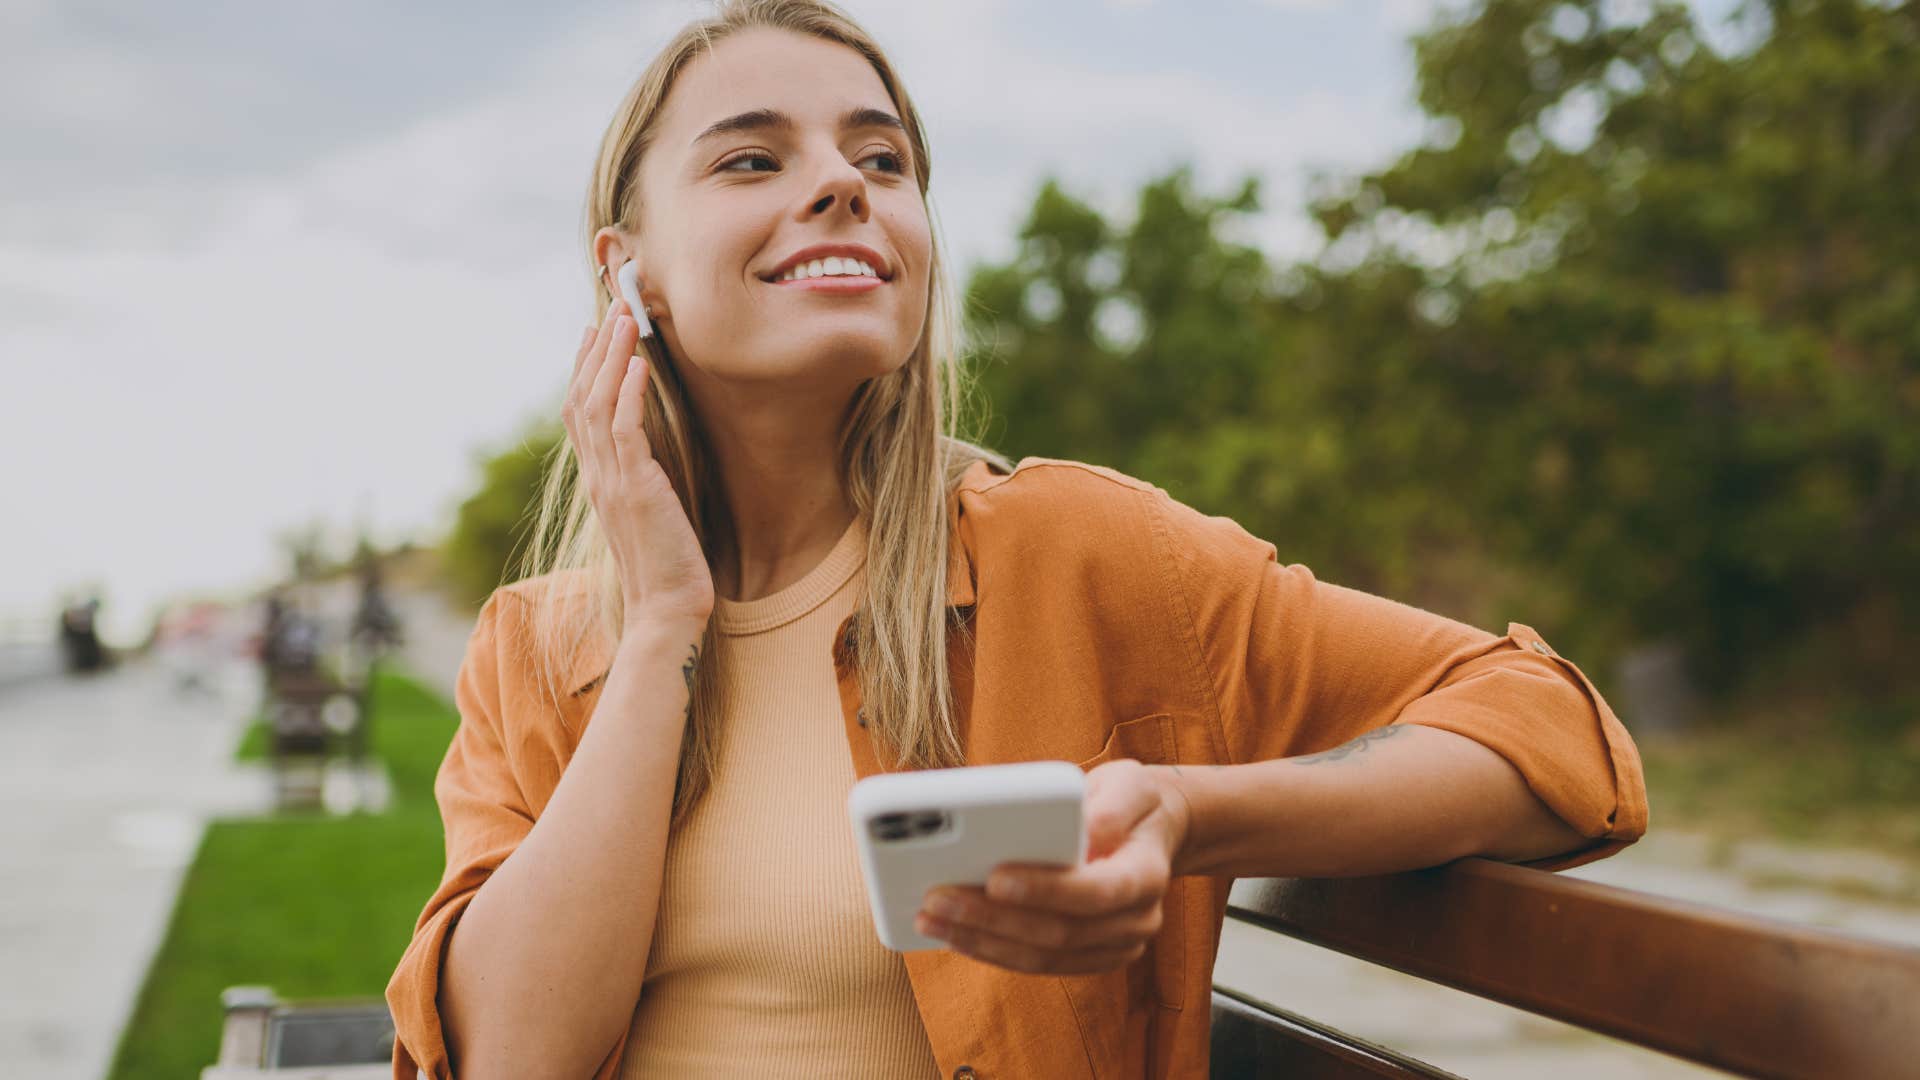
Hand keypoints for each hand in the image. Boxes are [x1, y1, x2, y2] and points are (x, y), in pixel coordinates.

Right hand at [563, 301, 714, 628]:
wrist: (667, 614)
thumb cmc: (669, 569)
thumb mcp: (655, 514)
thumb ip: (647, 480)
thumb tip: (657, 454)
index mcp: (599, 481)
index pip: (580, 412)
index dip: (586, 368)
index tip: (597, 331)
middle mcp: (597, 476)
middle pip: (582, 397)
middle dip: (597, 348)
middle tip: (614, 306)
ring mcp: (611, 483)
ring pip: (598, 404)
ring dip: (612, 357)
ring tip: (626, 317)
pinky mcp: (634, 490)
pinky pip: (625, 431)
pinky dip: (629, 392)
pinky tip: (641, 363)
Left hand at [915, 759, 1191, 974]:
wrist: (1149, 832)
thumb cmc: (1131, 802)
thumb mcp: (1130, 783)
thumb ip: (1111, 804)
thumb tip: (1085, 828)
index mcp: (1147, 876)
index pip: (1096, 892)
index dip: (1045, 890)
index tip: (994, 877)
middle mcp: (1135, 921)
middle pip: (1059, 933)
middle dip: (993, 917)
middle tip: (938, 897)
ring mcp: (1111, 947)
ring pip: (1041, 957)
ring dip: (981, 940)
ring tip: (930, 917)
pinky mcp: (1085, 957)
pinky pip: (1034, 963)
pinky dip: (990, 949)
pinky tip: (951, 931)